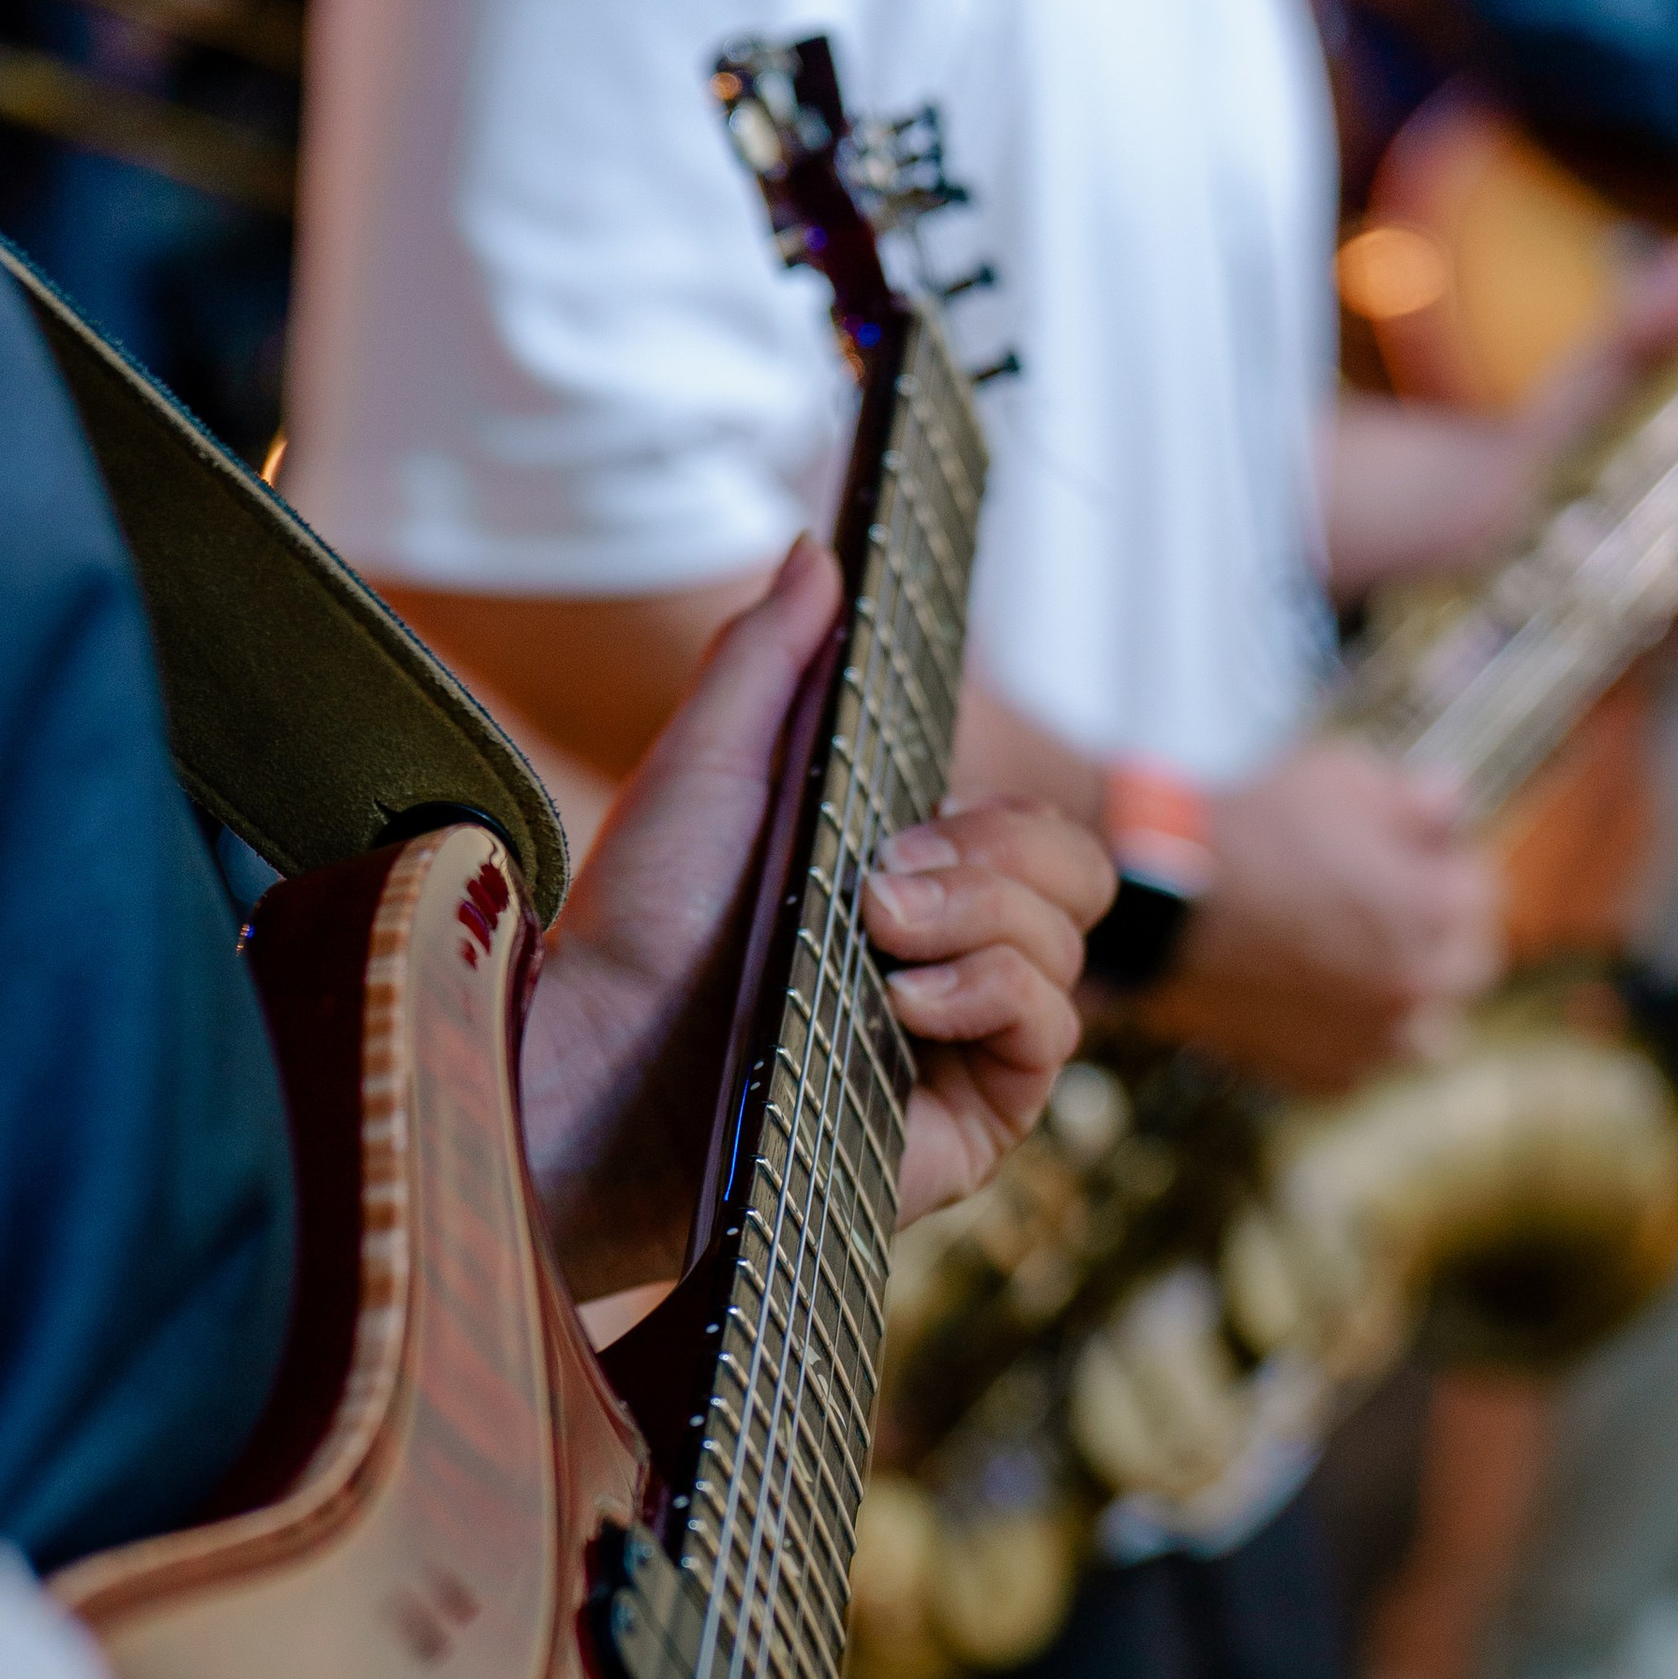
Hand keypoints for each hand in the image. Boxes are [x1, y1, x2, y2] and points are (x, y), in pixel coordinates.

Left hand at [522, 538, 1105, 1290]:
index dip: (995, 817)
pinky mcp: (970, 1125)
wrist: (600, 1060)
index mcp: (906, 890)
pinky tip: (899, 1001)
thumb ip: (768, 658)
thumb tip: (818, 553)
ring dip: (979, 919)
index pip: (1033, 834)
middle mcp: (947, 969)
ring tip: (872, 936)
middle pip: (1077, 881)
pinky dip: (990, 992)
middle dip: (999, 857)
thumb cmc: (639, 929)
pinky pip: (1049, 1032)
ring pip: (1067, 951)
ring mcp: (963, 1049)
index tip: (896, 824)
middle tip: (879, 885)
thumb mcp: (705, 764)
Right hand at [1137, 734, 1502, 1093]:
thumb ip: (1416, 797)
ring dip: (1403, 1006)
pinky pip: (1356, 1069)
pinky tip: (1311, 1008)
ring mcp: (1367, 1041)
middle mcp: (1415, 987)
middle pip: (1463, 972)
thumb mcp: (1342, 777)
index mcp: (1437, 911)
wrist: (1161, 905)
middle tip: (1389, 918)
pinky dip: (1344, 1043)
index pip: (1480, 895)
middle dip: (1436, 941)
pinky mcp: (1315, 1077)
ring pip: (1421, 1036)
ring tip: (1360, 976)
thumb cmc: (1251, 832)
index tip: (1411, 861)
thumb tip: (1451, 808)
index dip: (1443, 870)